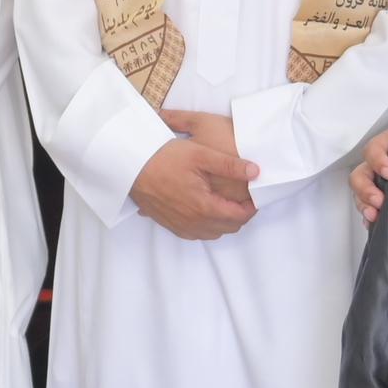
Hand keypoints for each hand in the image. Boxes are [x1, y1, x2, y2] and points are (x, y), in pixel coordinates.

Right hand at [130, 130, 256, 240]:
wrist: (131, 166)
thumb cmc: (164, 158)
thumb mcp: (201, 154)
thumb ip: (230, 165)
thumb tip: (256, 172)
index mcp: (204, 207)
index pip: (239, 216)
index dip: (252, 207)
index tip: (255, 195)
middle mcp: (193, 223)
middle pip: (229, 227)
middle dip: (240, 214)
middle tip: (244, 197)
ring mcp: (181, 226)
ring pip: (213, 233)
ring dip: (224, 221)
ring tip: (226, 202)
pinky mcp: (170, 225)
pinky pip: (196, 233)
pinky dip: (207, 225)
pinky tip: (205, 209)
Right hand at [347, 112, 387, 221]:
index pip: (373, 149)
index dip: (377, 162)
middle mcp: (380, 162)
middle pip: (360, 174)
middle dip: (365, 189)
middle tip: (379, 201)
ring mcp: (382, 180)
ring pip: (362, 192)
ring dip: (365, 205)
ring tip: (375, 216)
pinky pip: (372, 206)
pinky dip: (371, 216)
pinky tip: (376, 225)